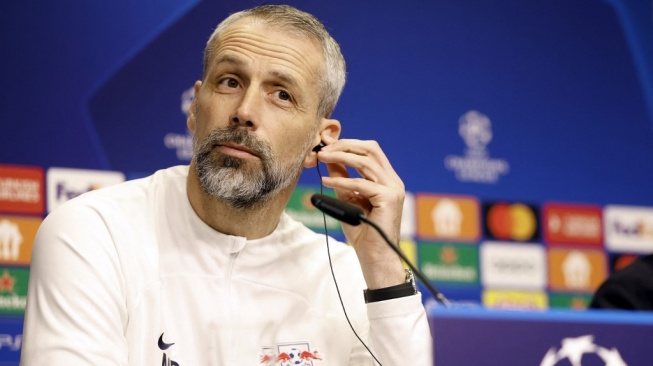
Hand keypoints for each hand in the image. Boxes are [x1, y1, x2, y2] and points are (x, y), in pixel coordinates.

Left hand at [316, 133, 405, 288]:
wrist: (375, 258)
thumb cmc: (363, 233)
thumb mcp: (348, 199)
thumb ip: (342, 179)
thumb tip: (329, 159)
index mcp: (387, 180)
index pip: (370, 151)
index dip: (348, 144)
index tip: (326, 144)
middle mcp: (393, 181)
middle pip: (371, 150)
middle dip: (345, 145)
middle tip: (323, 149)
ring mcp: (393, 189)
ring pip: (366, 162)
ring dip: (341, 157)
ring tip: (321, 158)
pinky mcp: (389, 199)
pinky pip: (361, 184)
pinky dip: (341, 182)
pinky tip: (326, 182)